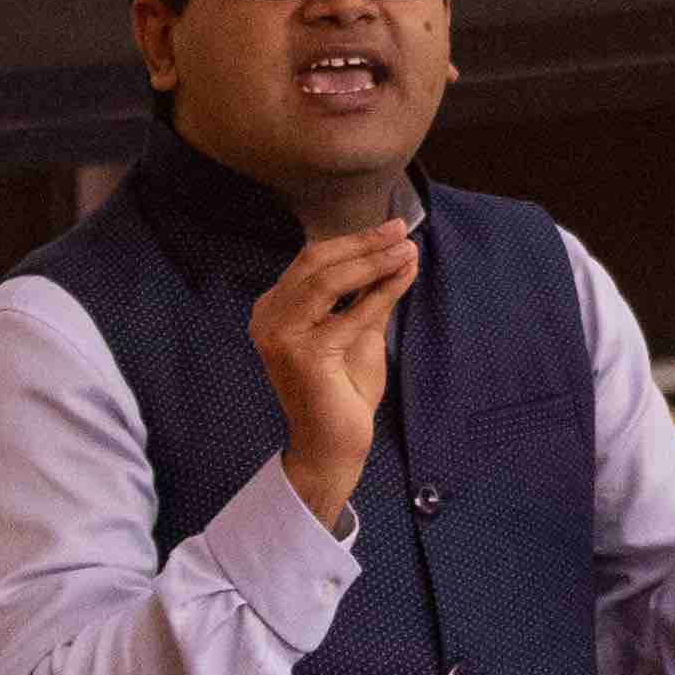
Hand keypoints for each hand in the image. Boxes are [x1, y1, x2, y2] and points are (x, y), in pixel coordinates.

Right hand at [251, 220, 416, 521]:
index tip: (391, 229)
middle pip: (316, 263)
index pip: (312, 261)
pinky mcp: (301, 356)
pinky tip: (404, 278)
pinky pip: (349, 314)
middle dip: (363, 243)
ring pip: (329, 282)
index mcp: (275, 309)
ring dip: (372, 261)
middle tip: (401, 231)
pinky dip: (380, 293)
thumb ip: (370, 295)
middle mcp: (268, 319)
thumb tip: (397, 253)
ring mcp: (280, 337)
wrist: (334, 445)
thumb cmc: (343, 391)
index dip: (353, 241)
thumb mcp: (359, 331)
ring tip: (406, 250)